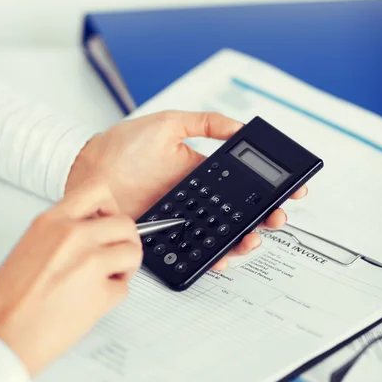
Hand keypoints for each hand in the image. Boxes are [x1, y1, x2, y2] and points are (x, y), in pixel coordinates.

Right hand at [0, 180, 142, 375]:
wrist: (2, 334)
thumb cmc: (9, 299)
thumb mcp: (31, 245)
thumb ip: (63, 233)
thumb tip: (93, 230)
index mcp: (52, 221)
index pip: (98, 190)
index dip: (111, 207)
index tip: (109, 221)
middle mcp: (73, 237)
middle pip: (125, 223)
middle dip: (126, 241)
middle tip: (116, 255)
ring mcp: (90, 263)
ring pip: (133, 252)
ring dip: (126, 267)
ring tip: (107, 278)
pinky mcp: (101, 293)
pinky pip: (125, 288)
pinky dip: (114, 296)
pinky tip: (94, 300)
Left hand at [66, 111, 306, 269]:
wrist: (90, 173)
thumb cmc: (121, 147)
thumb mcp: (166, 124)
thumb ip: (204, 123)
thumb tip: (239, 125)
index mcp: (202, 173)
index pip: (243, 184)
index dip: (269, 188)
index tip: (291, 190)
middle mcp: (197, 199)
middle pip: (240, 214)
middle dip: (265, 218)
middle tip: (276, 217)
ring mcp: (184, 221)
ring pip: (223, 236)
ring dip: (244, 240)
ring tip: (253, 238)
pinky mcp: (168, 239)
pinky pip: (195, 251)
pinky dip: (213, 258)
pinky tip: (223, 256)